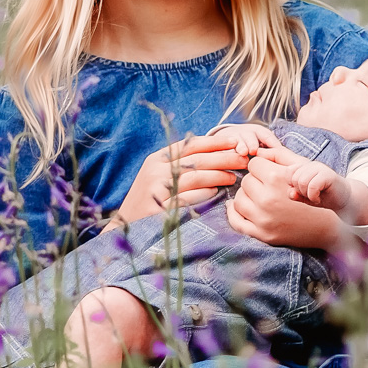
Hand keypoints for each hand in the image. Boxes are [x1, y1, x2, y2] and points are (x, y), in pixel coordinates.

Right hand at [114, 128, 276, 224]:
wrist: (123, 226)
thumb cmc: (149, 201)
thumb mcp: (159, 176)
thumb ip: (180, 165)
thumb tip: (214, 154)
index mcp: (157, 158)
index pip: (190, 145)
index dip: (214, 142)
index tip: (235, 140)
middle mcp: (155, 170)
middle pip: (196, 159)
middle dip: (223, 157)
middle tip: (243, 158)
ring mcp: (155, 189)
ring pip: (193, 177)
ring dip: (217, 175)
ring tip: (234, 177)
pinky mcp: (158, 207)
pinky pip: (185, 198)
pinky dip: (202, 194)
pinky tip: (215, 192)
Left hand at [225, 147, 343, 248]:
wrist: (327, 226)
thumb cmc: (314, 193)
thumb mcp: (301, 169)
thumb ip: (278, 155)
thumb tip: (256, 151)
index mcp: (277, 179)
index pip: (253, 164)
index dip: (260, 166)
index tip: (266, 171)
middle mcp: (268, 200)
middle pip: (245, 182)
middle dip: (254, 182)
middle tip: (264, 186)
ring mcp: (264, 219)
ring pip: (238, 200)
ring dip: (246, 196)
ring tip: (257, 197)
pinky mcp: (263, 235)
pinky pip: (237, 221)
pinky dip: (234, 213)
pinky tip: (240, 208)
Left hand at [288, 162, 350, 214]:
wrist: (344, 200)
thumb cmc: (323, 197)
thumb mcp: (305, 197)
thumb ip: (295, 195)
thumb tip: (291, 193)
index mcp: (305, 167)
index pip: (289, 172)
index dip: (293, 185)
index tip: (303, 192)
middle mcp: (312, 164)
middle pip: (294, 178)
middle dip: (300, 192)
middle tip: (311, 195)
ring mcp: (320, 168)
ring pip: (302, 182)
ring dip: (307, 195)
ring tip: (315, 197)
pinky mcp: (328, 174)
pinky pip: (312, 186)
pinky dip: (313, 196)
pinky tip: (319, 199)